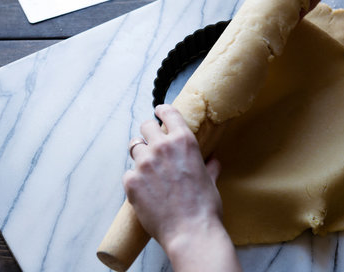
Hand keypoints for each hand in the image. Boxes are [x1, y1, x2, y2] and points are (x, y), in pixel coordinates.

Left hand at [123, 104, 240, 270]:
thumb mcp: (210, 181)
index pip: (168, 113)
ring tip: (147, 167)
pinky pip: (129, 173)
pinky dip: (135, 179)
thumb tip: (214, 161)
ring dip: (140, 154)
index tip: (158, 112)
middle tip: (151, 142)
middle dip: (148, 132)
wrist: (190, 232)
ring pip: (134, 147)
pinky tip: (144, 190)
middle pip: (146, 126)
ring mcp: (144, 163)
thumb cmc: (205, 207)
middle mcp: (162, 147)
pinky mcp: (131, 181)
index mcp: (184, 141)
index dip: (161, 111)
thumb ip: (209, 167)